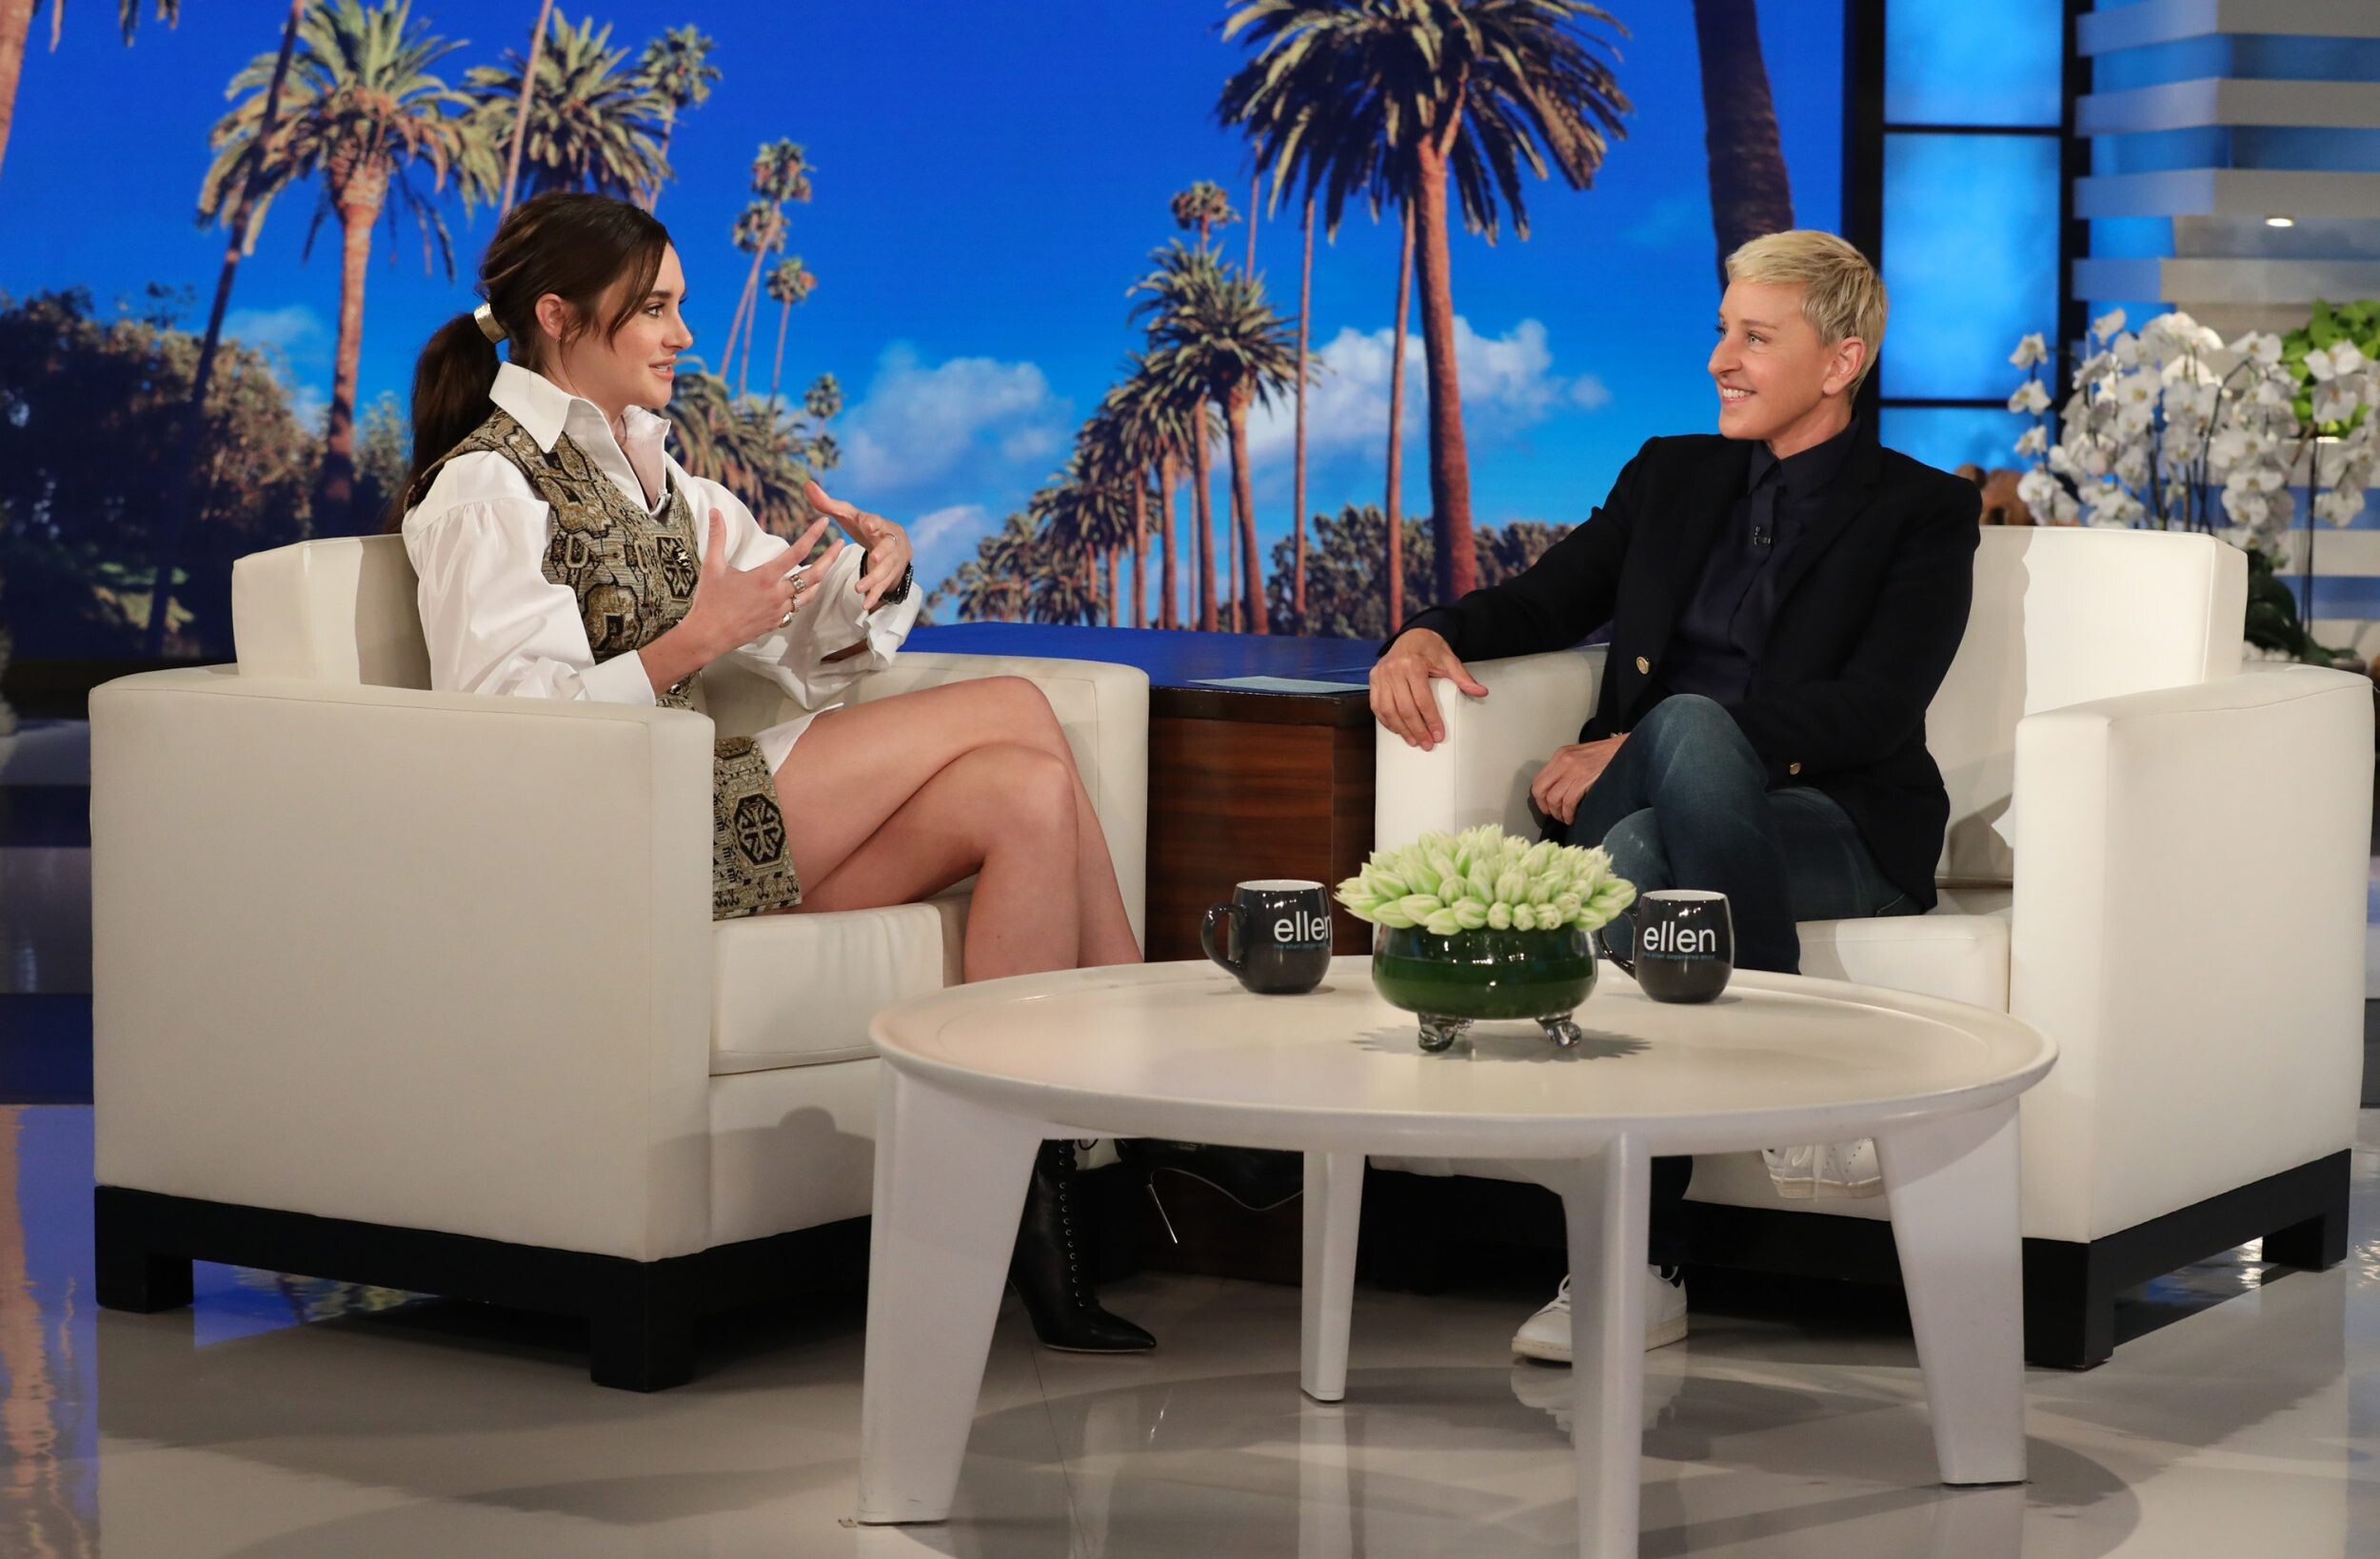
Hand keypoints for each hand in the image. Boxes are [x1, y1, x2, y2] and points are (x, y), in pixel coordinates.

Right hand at [683, 507, 837, 658]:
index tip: (824, 523)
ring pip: (810, 594)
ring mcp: (779, 611)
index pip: (796, 552)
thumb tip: (716, 511)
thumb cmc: (709, 601)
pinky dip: (805, 596)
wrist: (708, 636)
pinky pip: (797, 607)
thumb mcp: (712, 566)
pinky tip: (806, 589)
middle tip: (841, 544)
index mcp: (765, 578)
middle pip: (814, 575)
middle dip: (830, 558)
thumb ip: (718, 537)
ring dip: (822, 579)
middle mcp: (777, 595)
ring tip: (829, 566)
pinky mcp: (776, 622)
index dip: (813, 535)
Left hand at [806, 479, 912, 609]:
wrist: (896, 543)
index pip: (877, 521)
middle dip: (881, 553)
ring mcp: (893, 560)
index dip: (873, 522)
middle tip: (872, 558)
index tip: (867, 524)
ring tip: (858, 588)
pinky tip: (865, 604)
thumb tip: (807, 484)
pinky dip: (875, 595)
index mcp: (879, 524)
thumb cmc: (866, 527)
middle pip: (887, 547)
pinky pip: (884, 587)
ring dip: (873, 579)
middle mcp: (890, 541)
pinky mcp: (891, 576)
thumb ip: (828, 503)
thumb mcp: (850, 515)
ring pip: (886, 570)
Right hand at [1369, 628, 1486, 749]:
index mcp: (1412, 664)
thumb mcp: (1449, 660)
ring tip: (1413, 740)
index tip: (1438, 735)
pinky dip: (1386, 720)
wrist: (1412, 635)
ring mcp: (1380, 674)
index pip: (1422, 700)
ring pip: (1388, 710)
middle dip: (1417, 730)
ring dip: (1400, 729)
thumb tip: (1480, 692)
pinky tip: (1397, 729)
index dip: (1431, 721)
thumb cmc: (1430, 648)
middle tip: (1427, 744)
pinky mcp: (1373, 678)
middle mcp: (1393, 670)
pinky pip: (1376, 705)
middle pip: (1404, 708)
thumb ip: (1463, 678)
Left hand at [1529, 734, 1627, 825]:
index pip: (1538, 780)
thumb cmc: (1607, 756)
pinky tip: (1573, 817)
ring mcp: (1573, 770)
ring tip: (1566, 818)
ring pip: (1554, 798)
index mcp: (1561, 755)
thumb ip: (1566, 770)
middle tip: (1554, 815)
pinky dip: (1568, 814)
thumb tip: (1556, 790)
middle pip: (1541, 790)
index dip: (1540, 798)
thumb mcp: (1580, 756)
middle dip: (1546, 807)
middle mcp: (1563, 761)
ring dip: (1558, 813)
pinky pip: (1568, 802)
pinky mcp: (1584, 779)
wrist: (1628, 750)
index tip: (1546, 806)